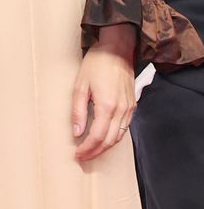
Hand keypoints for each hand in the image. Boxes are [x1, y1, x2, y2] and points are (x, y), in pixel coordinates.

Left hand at [71, 24, 137, 161]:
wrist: (116, 51)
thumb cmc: (96, 65)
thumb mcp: (80, 86)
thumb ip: (78, 111)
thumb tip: (77, 132)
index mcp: (107, 106)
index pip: (97, 136)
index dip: (87, 148)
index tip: (77, 155)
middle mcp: (121, 111)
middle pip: (109, 141)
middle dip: (95, 152)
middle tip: (82, 157)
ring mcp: (129, 109)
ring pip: (119, 137)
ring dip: (105, 147)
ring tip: (91, 151)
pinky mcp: (132, 106)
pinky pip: (124, 128)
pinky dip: (114, 137)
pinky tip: (104, 139)